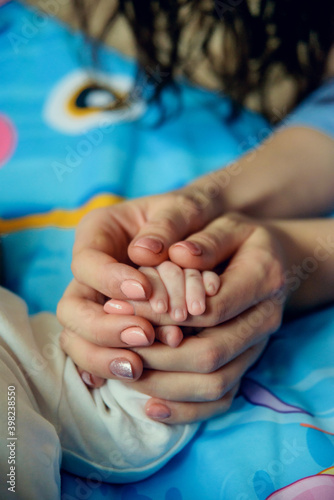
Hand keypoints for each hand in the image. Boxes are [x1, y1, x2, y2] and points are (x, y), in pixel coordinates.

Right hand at [57, 191, 221, 383]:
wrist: (197, 233)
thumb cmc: (188, 216)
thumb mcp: (182, 208)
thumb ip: (167, 224)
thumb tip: (144, 252)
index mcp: (98, 234)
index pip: (86, 262)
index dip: (108, 280)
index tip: (144, 291)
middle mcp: (91, 273)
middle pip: (72, 308)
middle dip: (103, 327)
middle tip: (144, 335)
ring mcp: (98, 302)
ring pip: (79, 337)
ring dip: (107, 354)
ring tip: (140, 366)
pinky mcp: (113, 326)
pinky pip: (100, 352)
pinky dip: (112, 366)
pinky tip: (132, 376)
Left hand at [123, 213, 286, 422]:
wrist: (262, 257)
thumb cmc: (233, 234)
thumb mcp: (213, 217)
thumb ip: (184, 229)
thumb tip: (145, 250)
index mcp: (263, 274)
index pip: (207, 306)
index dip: (158, 313)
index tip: (118, 307)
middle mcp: (266, 316)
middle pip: (210, 352)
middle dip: (156, 354)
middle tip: (114, 344)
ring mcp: (259, 345)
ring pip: (215, 383)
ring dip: (164, 383)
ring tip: (124, 371)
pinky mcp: (246, 363)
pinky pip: (222, 398)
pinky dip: (186, 409)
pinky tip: (151, 407)